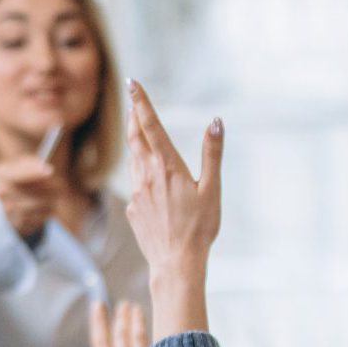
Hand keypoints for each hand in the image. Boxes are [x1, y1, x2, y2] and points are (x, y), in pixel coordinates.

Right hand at [0, 155, 61, 239]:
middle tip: (61, 185)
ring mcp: (7, 209)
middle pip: (25, 192)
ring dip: (49, 199)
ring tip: (56, 194)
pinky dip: (47, 210)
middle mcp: (1, 192)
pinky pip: (37, 218)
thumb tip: (49, 172)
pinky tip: (49, 204)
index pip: (15, 174)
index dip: (33, 173)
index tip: (50, 171)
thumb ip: (36, 166)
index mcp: (1, 174)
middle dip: (46, 188)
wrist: (18, 195)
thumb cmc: (26, 175)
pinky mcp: (18, 223)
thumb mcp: (29, 164)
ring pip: (33, 206)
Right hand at [77, 300, 149, 346]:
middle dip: (119, 316)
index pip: (100, 343)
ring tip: (135, 307)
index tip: (98, 306)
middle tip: (121, 304)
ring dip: (135, 320)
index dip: (98, 322)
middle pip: (119, 335)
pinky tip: (154, 322)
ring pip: (137, 337)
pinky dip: (152, 333)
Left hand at [126, 80, 222, 334]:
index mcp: (167, 166)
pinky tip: (147, 177)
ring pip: (133, 160)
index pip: (150, 126)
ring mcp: (136, 193)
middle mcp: (147, 176)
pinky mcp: (133, 209)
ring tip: (135, 127)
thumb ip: (212, 153)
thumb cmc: (199, 227)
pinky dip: (139, 172)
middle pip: (136, 138)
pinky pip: (135, 184)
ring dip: (134, 141)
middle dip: (134, 116)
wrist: (176, 262)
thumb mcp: (212, 188)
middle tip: (132, 99)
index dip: (141, 102)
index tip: (132, 83)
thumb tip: (215, 122)